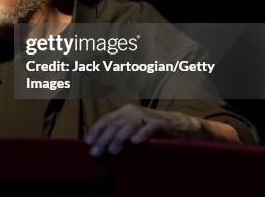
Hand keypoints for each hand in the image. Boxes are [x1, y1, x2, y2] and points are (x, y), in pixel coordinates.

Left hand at [84, 103, 205, 156]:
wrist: (177, 124)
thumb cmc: (150, 129)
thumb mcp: (131, 129)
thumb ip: (118, 134)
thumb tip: (100, 146)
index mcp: (124, 112)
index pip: (106, 119)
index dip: (96, 130)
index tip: (87, 142)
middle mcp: (132, 111)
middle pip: (115, 124)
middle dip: (103, 139)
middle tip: (96, 153)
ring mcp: (146, 116)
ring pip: (130, 126)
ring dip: (119, 138)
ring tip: (112, 151)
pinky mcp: (160, 123)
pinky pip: (149, 128)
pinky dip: (141, 134)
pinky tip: (135, 143)